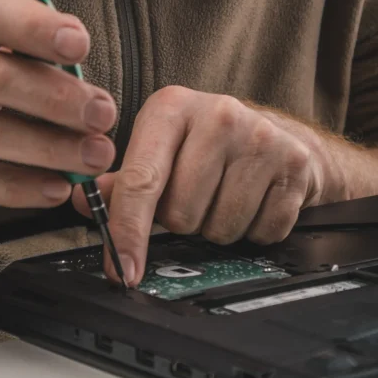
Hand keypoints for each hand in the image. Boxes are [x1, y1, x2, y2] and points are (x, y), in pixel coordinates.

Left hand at [72, 86, 319, 285]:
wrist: (283, 135)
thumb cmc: (210, 144)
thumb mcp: (161, 146)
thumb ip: (122, 179)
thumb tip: (83, 201)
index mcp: (172, 107)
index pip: (141, 181)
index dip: (127, 233)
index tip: (121, 270)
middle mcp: (218, 115)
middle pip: (180, 214)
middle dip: (183, 222)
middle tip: (195, 198)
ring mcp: (261, 139)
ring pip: (220, 229)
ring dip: (217, 229)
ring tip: (224, 197)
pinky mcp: (295, 165)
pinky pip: (261, 232)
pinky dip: (254, 231)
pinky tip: (253, 202)